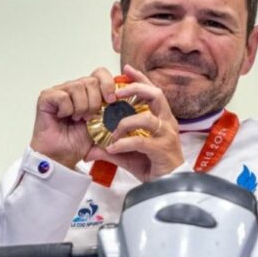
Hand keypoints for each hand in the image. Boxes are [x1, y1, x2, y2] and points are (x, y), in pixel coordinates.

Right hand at [30, 68, 117, 168]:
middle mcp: (74, 88)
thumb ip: (117, 113)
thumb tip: (135, 101)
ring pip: (78, 86)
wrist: (62, 156)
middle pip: (91, 80)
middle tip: (90, 118)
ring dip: (81, 107)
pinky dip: (66, 109)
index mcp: (89, 92)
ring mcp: (59, 91)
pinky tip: (63, 117)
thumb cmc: (79, 142)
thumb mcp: (105, 126)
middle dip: (95, 102)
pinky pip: (62, 96)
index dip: (108, 84)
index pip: (101, 73)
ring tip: (77, 119)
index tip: (112, 101)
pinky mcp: (46, 97)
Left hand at [85, 64, 183, 180]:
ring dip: (125, 122)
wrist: (167, 188)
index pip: (152, 92)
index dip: (140, 79)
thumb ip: (110, 147)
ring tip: (111, 132)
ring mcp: (167, 135)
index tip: (126, 69)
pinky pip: (141, 141)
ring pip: (147, 118)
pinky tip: (113, 148)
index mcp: (161, 118)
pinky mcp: (163, 150)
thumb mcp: (128, 154)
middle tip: (115, 93)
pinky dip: (124, 143)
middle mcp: (167, 123)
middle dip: (135, 89)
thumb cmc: (152, 166)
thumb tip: (90, 148)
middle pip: (156, 95)